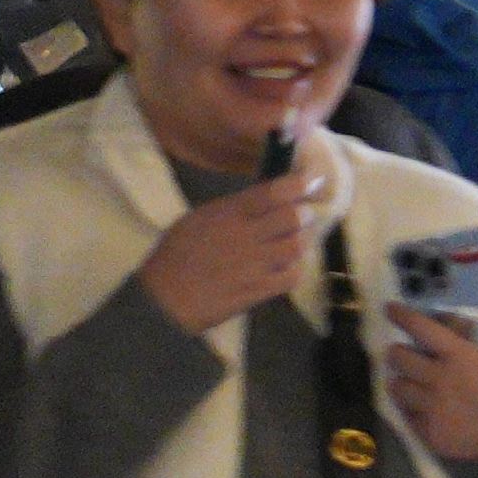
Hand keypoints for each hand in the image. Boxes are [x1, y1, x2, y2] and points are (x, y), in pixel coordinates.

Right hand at [139, 169, 313, 334]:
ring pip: (298, 246)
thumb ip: (232, 209)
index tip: (311, 180)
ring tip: (294, 241)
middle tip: (303, 216)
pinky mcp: (259, 290)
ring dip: (301, 241)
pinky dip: (295, 268)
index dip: (299, 184)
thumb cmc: (176, 253)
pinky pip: (292, 276)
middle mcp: (246, 234)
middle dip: (305, 214)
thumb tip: (263, 201)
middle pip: (294, 217)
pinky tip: (286, 266)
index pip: (273, 192)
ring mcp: (255, 264)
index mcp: (228, 212)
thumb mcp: (199, 218)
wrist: (167, 297)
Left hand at [383, 307, 477, 464]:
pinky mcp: (433, 434)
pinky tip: (418, 409)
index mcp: (461, 356)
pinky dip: (409, 410)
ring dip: (400, 381)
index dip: (401, 315)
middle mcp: (440, 379)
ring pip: (397, 388)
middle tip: (404, 354)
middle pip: (398, 357)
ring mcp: (434, 408)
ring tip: (408, 382)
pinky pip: (407, 417)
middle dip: (398, 352)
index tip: (390, 309)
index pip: (420, 327)